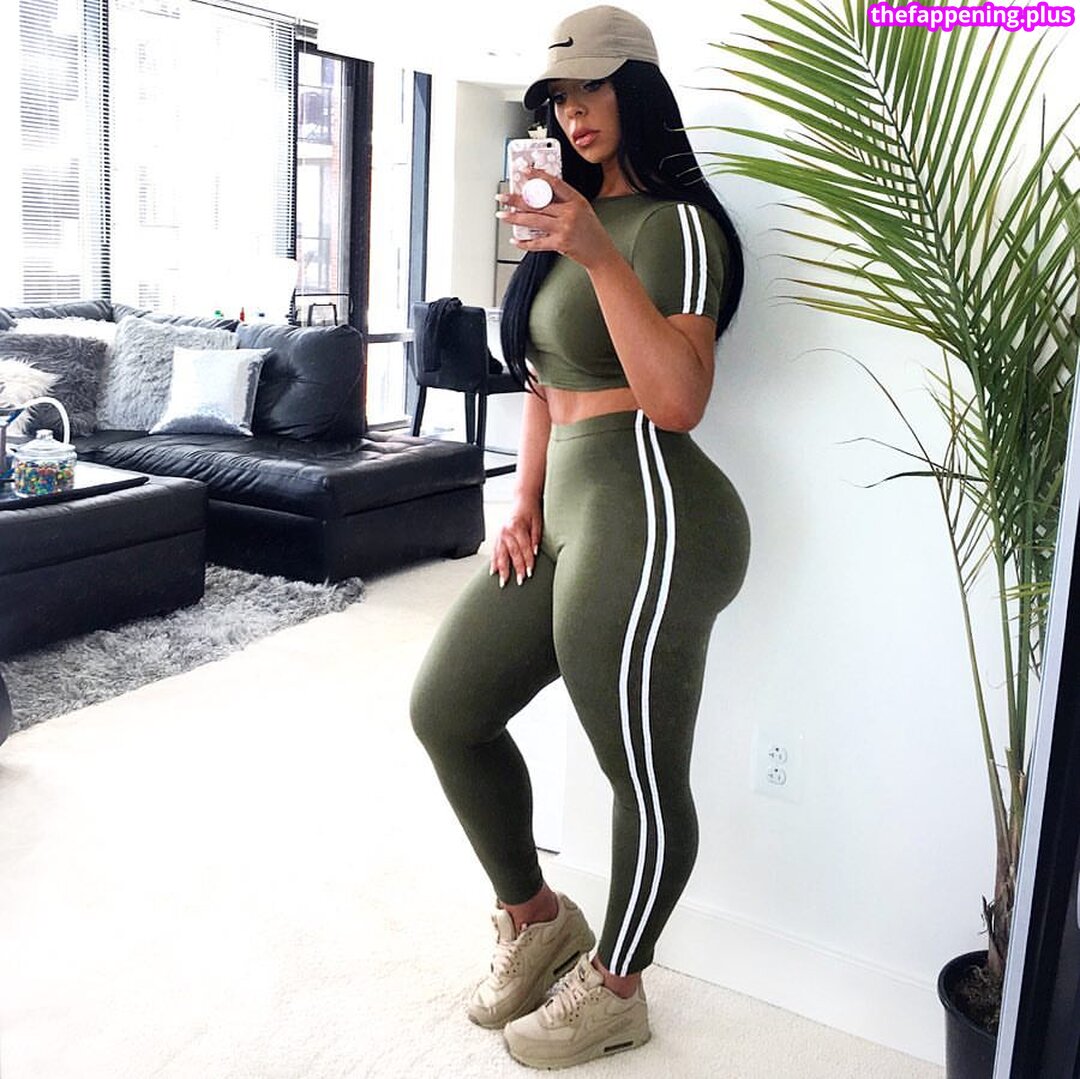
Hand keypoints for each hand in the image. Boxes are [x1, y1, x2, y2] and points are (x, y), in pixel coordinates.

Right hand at [490, 497, 542, 587]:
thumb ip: (535, 538)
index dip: (527, 562)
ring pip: (501, 554)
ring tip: (503, 581)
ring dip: (502, 569)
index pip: (523, 548)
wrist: (522, 500)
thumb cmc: (532, 511)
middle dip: (515, 568)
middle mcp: (506, 531)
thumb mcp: (538, 522)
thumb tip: (534, 552)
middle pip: (512, 553)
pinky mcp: (497, 536)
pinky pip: (494, 551)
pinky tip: (493, 571)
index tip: (529, 573)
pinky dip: (494, 562)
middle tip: (519, 581)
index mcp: (517, 527)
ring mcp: (500, 534)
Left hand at [497, 171, 616, 269]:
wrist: (601, 253)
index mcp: (576, 200)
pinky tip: (515, 239)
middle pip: (538, 203)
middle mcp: (570, 212)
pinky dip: (525, 242)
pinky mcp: (560, 243)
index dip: (537, 176)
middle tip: (502, 197)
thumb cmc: (590, 231)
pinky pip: (538, 243)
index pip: (554, 183)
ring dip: (515, 218)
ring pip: (534, 220)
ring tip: (502, 215)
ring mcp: (564, 228)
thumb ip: (563, 202)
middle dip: (516, 200)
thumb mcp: (582, 209)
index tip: (524, 172)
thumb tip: (539, 196)